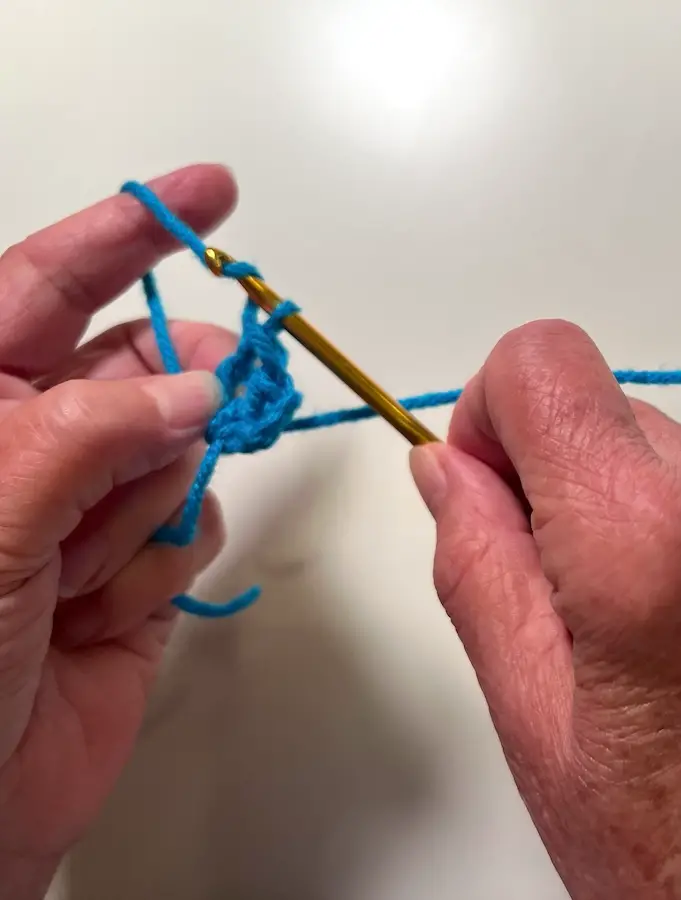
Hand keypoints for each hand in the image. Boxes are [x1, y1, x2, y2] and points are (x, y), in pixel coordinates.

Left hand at [0, 165, 237, 897]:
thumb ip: (89, 434)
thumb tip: (195, 384)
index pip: (42, 289)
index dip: (125, 233)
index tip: (208, 194)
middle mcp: (29, 450)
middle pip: (137, 368)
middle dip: (180, 378)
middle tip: (232, 374)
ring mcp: (88, 512)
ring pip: (180, 450)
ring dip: (151, 501)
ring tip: (87, 567)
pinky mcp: (140, 574)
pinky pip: (195, 523)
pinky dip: (167, 558)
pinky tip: (110, 606)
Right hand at [410, 321, 680, 899]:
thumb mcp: (534, 718)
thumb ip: (478, 568)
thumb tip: (444, 467)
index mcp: (645, 537)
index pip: (541, 361)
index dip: (488, 417)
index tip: (487, 502)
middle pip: (584, 398)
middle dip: (537, 473)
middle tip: (545, 596)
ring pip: (628, 435)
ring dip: (591, 502)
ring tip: (606, 624)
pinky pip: (677, 470)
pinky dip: (640, 516)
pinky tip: (649, 615)